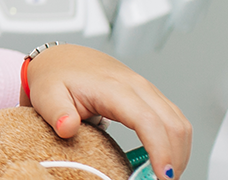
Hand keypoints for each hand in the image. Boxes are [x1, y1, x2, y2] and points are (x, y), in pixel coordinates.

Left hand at [24, 44, 191, 179]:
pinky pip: (174, 119)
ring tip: (163, 176)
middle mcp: (137, 86)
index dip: (160, 149)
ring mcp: (147, 90)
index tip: (161, 175)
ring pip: (179, 123)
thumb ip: (57, 113)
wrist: (62, 60)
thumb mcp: (47, 95)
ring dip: (179, 152)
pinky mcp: (151, 97)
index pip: (147, 121)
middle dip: (175, 159)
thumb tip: (67, 128)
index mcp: (114, 87)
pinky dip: (176, 142)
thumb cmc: (56, 76)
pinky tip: (165, 160)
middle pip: (173, 125)